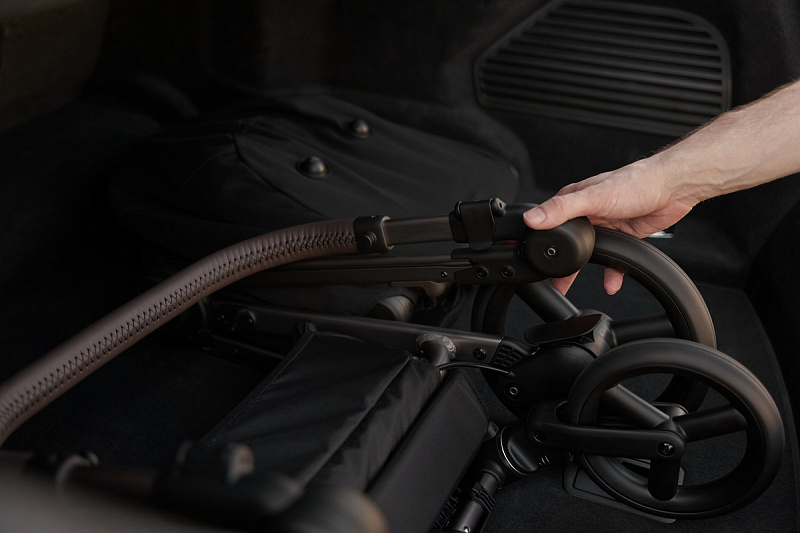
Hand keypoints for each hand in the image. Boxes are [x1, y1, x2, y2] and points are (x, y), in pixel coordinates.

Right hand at [524, 157, 696, 294]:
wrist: (673, 188)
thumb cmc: (635, 183)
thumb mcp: (593, 197)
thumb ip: (561, 210)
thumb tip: (532, 219)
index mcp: (574, 199)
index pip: (546, 220)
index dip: (534, 236)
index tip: (523, 252)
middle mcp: (586, 212)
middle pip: (565, 241)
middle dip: (555, 263)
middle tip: (545, 281)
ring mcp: (603, 224)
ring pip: (586, 252)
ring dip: (579, 270)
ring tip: (566, 288)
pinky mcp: (621, 234)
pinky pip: (611, 258)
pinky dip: (610, 273)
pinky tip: (609, 284)